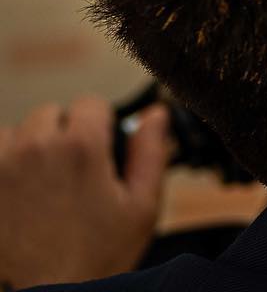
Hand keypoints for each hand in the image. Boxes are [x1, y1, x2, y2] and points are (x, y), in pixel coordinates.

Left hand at [0, 96, 168, 288]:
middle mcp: (35, 148)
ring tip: (43, 187)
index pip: (91, 103)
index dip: (102, 126)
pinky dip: (5, 168)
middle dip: (64, 135)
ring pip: (17, 133)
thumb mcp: (140, 207)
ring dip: (29, 149)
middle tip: (74, 176)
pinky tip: (20, 195)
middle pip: (51, 114)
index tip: (101, 151)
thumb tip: (154, 115)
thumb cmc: (94, 259)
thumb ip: (150, 152)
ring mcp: (0, 167)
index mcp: (80, 147)